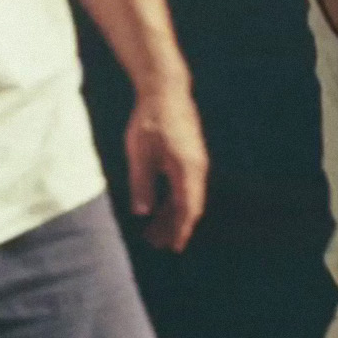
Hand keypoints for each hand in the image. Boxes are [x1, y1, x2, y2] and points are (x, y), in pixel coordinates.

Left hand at [124, 86, 207, 251]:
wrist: (166, 89)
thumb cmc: (150, 119)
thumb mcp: (140, 152)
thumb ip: (142, 183)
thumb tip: (142, 212)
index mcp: (188, 168)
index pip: (188, 208)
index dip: (182, 230)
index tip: (174, 247)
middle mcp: (197, 167)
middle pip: (189, 205)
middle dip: (174, 227)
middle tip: (157, 245)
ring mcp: (195, 161)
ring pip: (186, 196)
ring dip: (171, 214)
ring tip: (153, 232)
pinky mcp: (189, 156)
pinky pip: (184, 185)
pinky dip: (172, 199)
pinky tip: (157, 208)